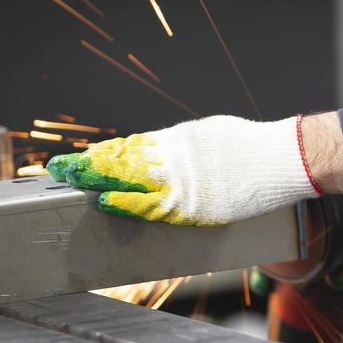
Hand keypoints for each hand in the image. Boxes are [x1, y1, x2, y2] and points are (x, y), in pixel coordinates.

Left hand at [46, 115, 318, 225]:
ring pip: (131, 183)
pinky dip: (127, 206)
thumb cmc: (249, 145)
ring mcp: (185, 183)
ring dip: (99, 185)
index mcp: (178, 140)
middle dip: (89, 167)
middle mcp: (176, 159)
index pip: (128, 147)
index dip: (100, 154)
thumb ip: (178, 144)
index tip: (79, 157)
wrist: (282, 160)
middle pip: (122, 162)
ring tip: (74, 185)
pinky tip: (107, 205)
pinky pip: (154, 208)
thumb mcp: (207, 134)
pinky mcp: (197, 207)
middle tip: (60, 169)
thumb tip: (152, 150)